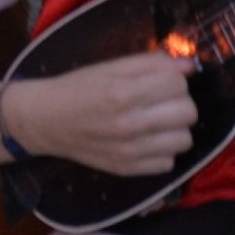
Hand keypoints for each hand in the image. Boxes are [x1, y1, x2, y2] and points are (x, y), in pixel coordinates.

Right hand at [1, 51, 197, 177]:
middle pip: (188, 113)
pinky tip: (148, 140)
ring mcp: (129, 152)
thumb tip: (190, 66)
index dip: (173, 78)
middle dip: (179, 102)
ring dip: (175, 128)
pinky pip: (168, 163)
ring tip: (157, 121)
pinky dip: (163, 151)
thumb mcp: (112, 66)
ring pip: (184, 140)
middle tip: (161, 100)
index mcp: (123, 94)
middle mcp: (128, 125)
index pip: (178, 85)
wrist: (44, 121)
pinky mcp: (127, 170)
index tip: (160, 81)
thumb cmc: (77, 87)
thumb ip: (152, 64)